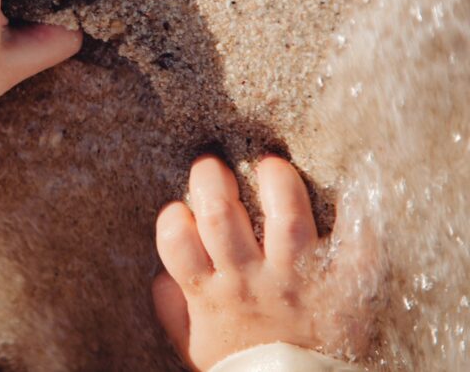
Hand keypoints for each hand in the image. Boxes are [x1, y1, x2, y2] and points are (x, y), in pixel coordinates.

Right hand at [152, 155, 371, 370]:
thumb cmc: (243, 368)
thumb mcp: (195, 346)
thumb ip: (175, 309)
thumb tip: (161, 274)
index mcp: (210, 294)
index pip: (176, 240)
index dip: (173, 216)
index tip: (181, 210)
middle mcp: (249, 282)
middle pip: (221, 214)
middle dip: (211, 178)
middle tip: (212, 165)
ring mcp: (296, 282)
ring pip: (286, 218)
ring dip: (277, 182)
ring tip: (271, 165)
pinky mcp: (340, 290)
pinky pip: (354, 246)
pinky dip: (355, 217)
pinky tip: (349, 193)